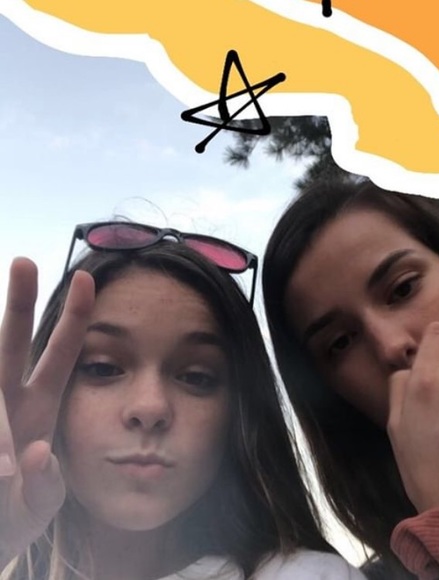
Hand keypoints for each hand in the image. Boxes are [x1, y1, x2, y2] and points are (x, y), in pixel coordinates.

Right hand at [0, 258, 93, 565]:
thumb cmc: (12, 519)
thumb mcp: (39, 507)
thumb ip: (45, 488)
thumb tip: (36, 454)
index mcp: (40, 406)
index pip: (62, 353)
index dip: (76, 318)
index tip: (88, 280)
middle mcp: (8, 399)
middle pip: (12, 341)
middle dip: (19, 303)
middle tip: (27, 261)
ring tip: (7, 467)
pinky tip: (3, 469)